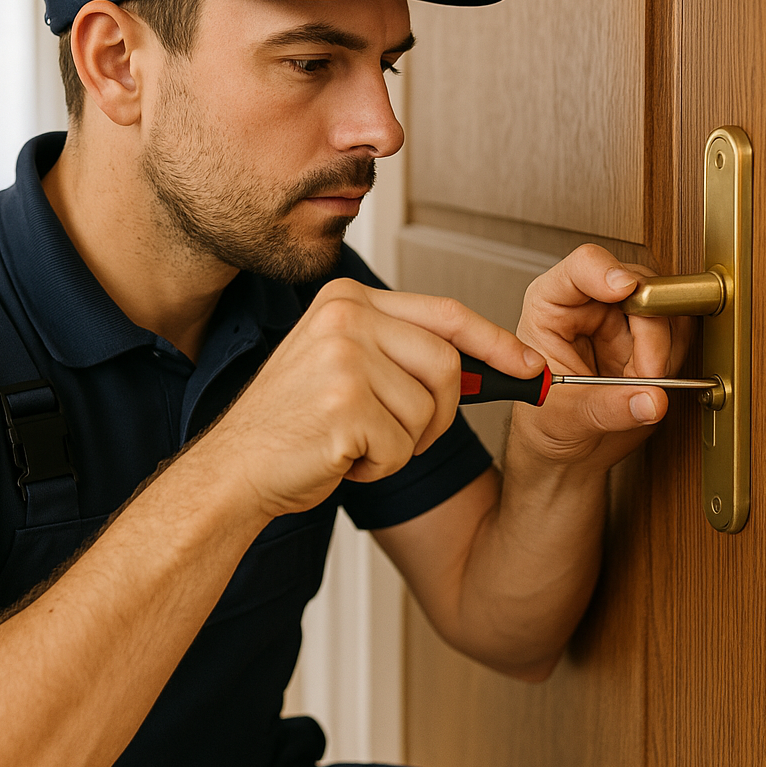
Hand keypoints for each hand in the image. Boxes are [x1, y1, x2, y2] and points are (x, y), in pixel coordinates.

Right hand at [204, 279, 542, 517]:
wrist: (235, 469)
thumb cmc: (293, 424)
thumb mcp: (346, 363)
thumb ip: (405, 350)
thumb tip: (494, 363)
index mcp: (348, 297)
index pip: (445, 313)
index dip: (495, 342)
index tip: (530, 365)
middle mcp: (346, 317)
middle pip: (448, 365)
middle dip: (440, 415)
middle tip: (401, 436)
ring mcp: (343, 358)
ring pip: (428, 411)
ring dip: (402, 444)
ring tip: (353, 441)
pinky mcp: (344, 405)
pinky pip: (403, 447)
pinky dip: (380, 467)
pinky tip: (341, 457)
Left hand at [512, 244, 693, 470]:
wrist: (564, 450)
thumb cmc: (545, 424)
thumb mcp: (567, 418)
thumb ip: (609, 408)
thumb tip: (650, 399)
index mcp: (552, 307)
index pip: (581, 266)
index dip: (606, 271)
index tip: (625, 288)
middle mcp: (590, 304)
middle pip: (637, 286)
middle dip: (649, 330)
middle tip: (647, 371)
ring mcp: (622, 319)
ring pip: (664, 308)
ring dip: (664, 349)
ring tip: (642, 383)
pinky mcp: (649, 338)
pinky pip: (679, 332)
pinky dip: (675, 359)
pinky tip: (652, 382)